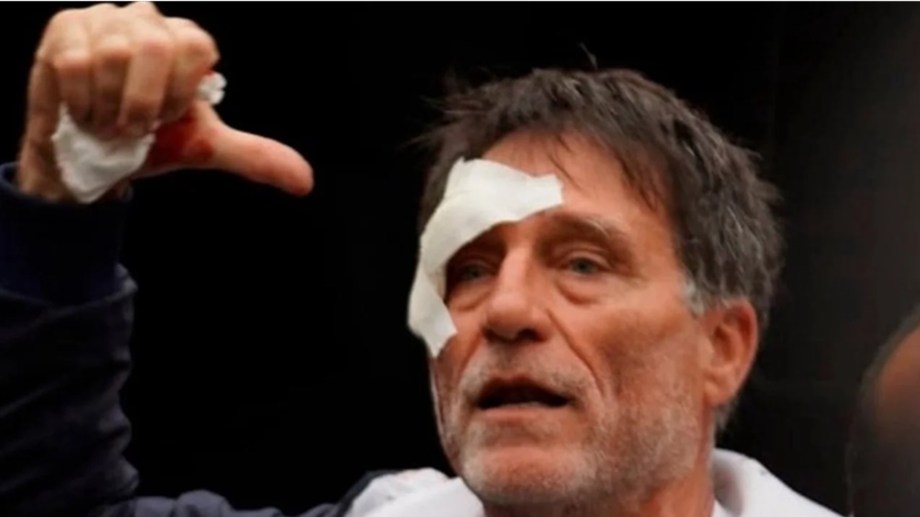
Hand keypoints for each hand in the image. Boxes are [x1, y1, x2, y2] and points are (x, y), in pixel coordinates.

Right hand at [17, 2, 313, 201]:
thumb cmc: (148, 140)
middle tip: (134, 127)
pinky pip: (75, 61)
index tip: (167, 117)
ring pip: (113, 54)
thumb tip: (305, 182)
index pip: (198, 47)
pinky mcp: (66, 27)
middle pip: (156, 45)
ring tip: (107, 121)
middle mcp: (150, 20)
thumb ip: (254, 156)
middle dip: (143, 101)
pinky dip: (81, 100)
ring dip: (109, 105)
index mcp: (187, 41)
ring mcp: (106, 19)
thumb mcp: (204, 147)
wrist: (89, 152)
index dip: (179, 92)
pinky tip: (83, 110)